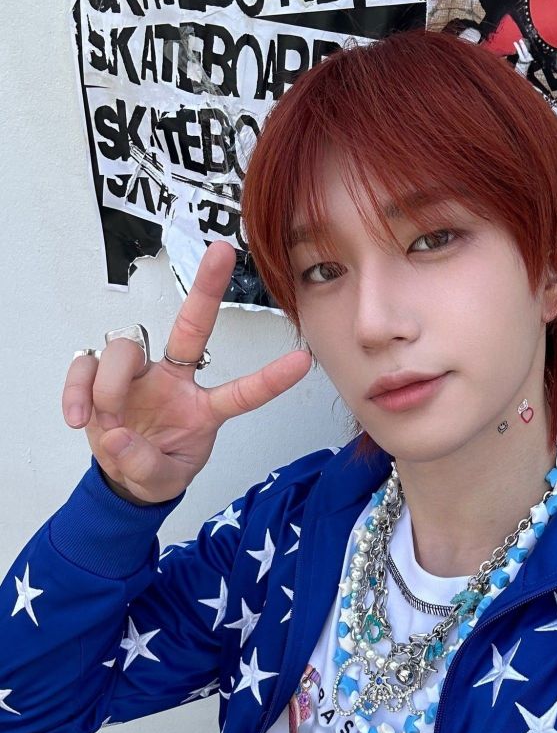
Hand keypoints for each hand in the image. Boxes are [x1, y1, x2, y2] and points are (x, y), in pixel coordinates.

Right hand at [62, 242, 311, 504]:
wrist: (120, 477)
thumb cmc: (155, 468)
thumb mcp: (161, 481)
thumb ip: (145, 466)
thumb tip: (116, 437)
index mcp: (202, 407)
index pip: (241, 392)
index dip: (270, 380)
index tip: (303, 361)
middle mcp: (174, 380)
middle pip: (191, 327)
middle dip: (207, 288)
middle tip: (223, 250)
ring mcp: (137, 375)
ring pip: (125, 349)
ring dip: (111, 386)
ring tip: (108, 422)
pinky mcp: (99, 376)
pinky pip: (86, 366)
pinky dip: (78, 391)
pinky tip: (78, 419)